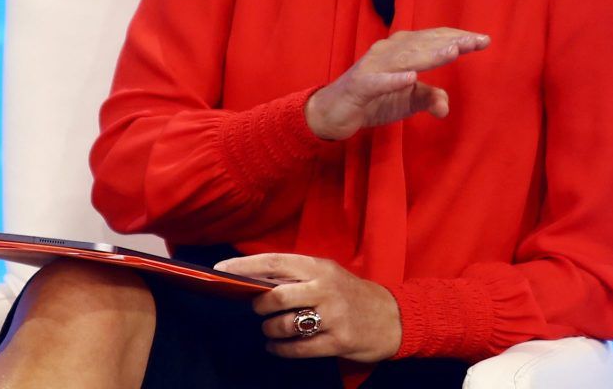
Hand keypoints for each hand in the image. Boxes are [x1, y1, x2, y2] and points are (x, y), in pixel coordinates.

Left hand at [212, 253, 401, 362]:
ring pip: (283, 325)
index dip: (244, 267)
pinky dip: (280, 350)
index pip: (273, 262)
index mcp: (319, 266)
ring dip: (269, 330)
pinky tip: (276, 347)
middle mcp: (325, 288)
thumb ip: (297, 275)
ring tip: (270, 330)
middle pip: (275, 296)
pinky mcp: (337, 341)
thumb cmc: (351, 293)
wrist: (391, 317)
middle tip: (256, 308)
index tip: (220, 272)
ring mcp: (332, 316)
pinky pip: (298, 349)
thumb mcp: (328, 274)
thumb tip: (254, 281)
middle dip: (258, 305)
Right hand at [305, 28, 489, 140]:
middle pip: (423, 43)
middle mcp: (387, 53)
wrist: (330, 113)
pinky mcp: (359, 86)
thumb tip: (446, 106)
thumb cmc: (370, 100)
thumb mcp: (405, 101)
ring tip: (454, 51)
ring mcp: (371, 68)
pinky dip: (394, 79)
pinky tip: (411, 78)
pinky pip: (378, 82)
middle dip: (451, 41)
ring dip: (429, 54)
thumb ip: (427, 98)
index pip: (432, 40)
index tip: (483, 40)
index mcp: (400, 51)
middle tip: (478, 40)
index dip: (457, 38)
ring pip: (404, 58)